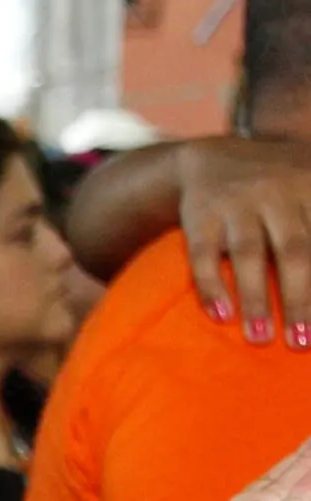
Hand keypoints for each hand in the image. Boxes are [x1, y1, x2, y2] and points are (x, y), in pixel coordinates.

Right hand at [176, 137, 310, 343]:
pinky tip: (220, 316)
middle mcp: (278, 193)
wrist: (211, 158)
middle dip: (299, 299)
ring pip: (249, 255)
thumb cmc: (277, 188)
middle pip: (295, 251)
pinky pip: (203, 256)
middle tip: (301, 343)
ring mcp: (237, 204)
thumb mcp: (310, 190)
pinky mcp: (200, 217)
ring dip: (256, 299)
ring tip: (259, 339)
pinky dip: (210, 286)